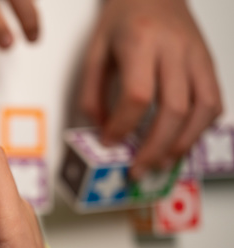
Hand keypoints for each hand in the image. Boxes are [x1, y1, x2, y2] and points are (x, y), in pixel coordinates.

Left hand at [80, 0, 222, 178]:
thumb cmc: (123, 19)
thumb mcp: (95, 50)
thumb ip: (92, 91)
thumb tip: (100, 128)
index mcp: (141, 42)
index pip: (137, 95)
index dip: (123, 126)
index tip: (109, 142)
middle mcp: (175, 49)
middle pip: (173, 109)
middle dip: (154, 147)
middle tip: (138, 169)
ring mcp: (197, 56)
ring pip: (202, 108)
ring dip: (182, 143)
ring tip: (162, 163)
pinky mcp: (209, 63)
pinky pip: (214, 101)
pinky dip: (201, 128)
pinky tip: (182, 141)